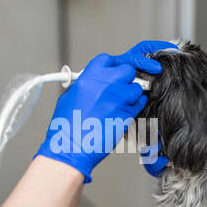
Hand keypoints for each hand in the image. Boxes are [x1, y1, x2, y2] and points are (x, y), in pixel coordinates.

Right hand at [36, 41, 177, 182]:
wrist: (72, 146)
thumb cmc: (67, 125)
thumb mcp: (69, 96)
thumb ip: (85, 84)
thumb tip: (94, 82)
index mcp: (90, 76)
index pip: (109, 60)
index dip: (114, 66)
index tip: (114, 72)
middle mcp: (107, 84)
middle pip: (128, 70)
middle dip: (126, 78)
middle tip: (120, 88)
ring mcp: (119, 98)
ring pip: (137, 88)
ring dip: (132, 94)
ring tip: (120, 104)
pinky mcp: (127, 114)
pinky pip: (139, 104)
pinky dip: (135, 107)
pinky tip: (124, 112)